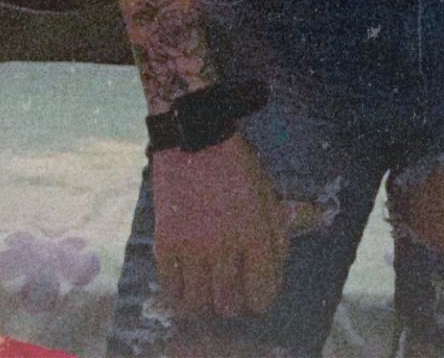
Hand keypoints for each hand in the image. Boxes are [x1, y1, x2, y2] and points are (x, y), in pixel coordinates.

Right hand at [153, 131, 290, 318]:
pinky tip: (187, 282)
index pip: (262, 293)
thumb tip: (277, 273)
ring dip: (206, 302)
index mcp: (255, 233)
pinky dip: (180, 292)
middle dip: (234, 304)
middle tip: (232, 293)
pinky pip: (171, 288)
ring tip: (208, 291)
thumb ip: (277, 236)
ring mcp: (192, 246)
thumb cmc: (237, 166)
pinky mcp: (166, 242)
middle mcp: (224, 246)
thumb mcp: (268, 195)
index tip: (256, 294)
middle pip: (229, 305)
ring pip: (198, 304)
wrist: (195, 138)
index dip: (261, 300)